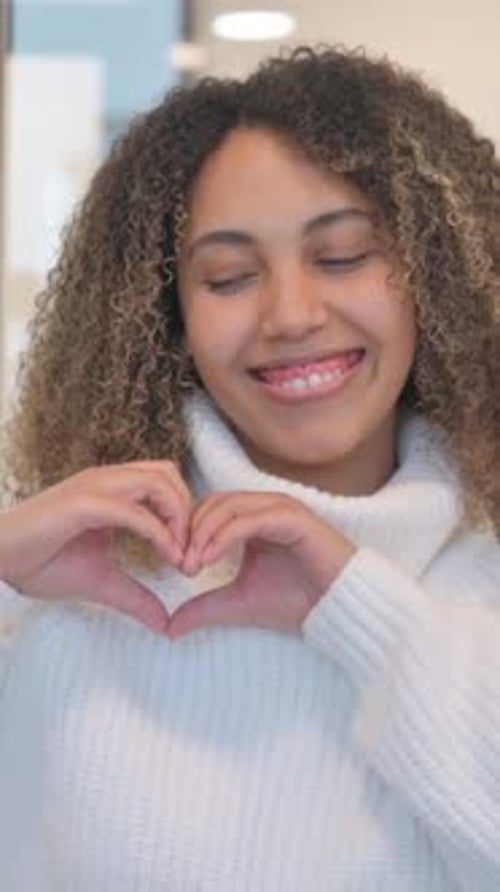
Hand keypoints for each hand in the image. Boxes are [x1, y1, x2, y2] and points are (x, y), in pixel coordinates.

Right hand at [0, 461, 192, 632]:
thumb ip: (136, 597)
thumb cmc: (41, 564)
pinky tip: (168, 556)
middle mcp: (107, 480)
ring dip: (179, 516)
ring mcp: (95, 486)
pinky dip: (158, 531)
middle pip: (169, 474)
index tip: (190, 558)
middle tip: (192, 554)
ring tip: (181, 555)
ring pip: (158, 481)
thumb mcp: (102, 583)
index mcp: (113, 490)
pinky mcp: (83, 503)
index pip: (165, 484)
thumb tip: (165, 623)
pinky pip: (134, 509)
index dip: (186, 516)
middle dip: (190, 511)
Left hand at [168, 491, 356, 637]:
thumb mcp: (239, 603)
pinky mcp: (292, 517)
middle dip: (190, 530)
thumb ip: (204, 607)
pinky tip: (209, 558)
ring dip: (204, 532)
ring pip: (228, 506)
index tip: (173, 565)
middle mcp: (265, 507)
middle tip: (178, 563)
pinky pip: (250, 519)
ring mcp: (280, 508)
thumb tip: (168, 627)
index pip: (208, 510)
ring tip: (190, 563)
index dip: (187, 533)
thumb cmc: (297, 600)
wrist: (339, 608)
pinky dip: (225, 536)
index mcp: (253, 519)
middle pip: (214, 503)